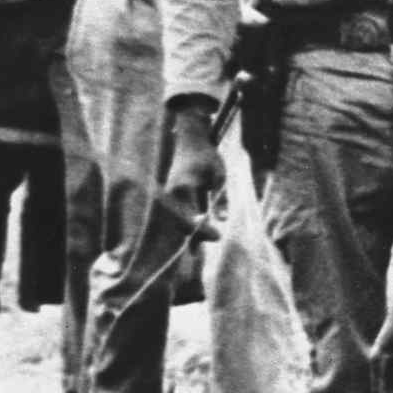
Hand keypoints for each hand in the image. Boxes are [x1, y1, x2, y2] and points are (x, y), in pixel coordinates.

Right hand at [164, 109, 223, 239]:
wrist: (189, 140)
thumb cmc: (206, 156)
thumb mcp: (219, 175)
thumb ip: (221, 197)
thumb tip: (222, 219)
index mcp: (183, 189)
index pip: (190, 218)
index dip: (203, 231)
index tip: (218, 236)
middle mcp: (172, 195)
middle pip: (182, 224)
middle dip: (197, 236)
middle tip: (217, 237)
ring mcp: (170, 196)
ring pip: (179, 222)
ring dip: (192, 234)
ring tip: (198, 251)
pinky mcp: (172, 197)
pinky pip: (179, 216)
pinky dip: (188, 227)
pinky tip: (194, 246)